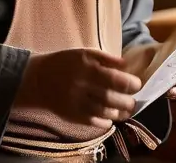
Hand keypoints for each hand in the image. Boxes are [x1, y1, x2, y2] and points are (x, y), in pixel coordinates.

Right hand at [16, 48, 141, 129]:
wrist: (37, 79)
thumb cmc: (65, 62)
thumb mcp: (84, 53)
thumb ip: (106, 58)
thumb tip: (126, 65)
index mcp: (86, 67)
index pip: (114, 78)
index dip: (129, 83)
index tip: (138, 84)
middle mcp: (82, 85)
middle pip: (110, 97)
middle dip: (127, 101)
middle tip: (133, 100)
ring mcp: (76, 102)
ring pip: (103, 111)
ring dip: (118, 113)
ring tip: (125, 110)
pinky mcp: (71, 115)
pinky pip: (92, 122)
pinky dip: (105, 122)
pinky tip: (111, 119)